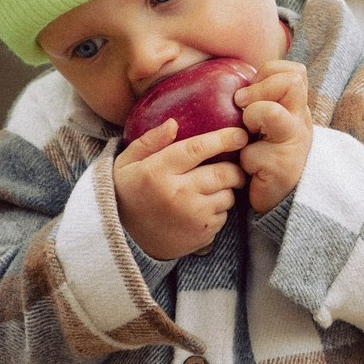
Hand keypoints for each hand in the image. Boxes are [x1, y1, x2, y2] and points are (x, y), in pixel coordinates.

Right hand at [113, 120, 248, 258]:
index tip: (240, 134)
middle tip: (233, 165)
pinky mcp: (201, 235)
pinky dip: (219, 209)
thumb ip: (150, 141)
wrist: (123, 241)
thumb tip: (174, 123)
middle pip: (223, 173)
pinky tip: (202, 208)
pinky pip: (224, 216)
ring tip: (211, 189)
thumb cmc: (127, 194)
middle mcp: (177, 194)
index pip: (198, 148)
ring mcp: (192, 217)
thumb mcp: (126, 163)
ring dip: (227, 189)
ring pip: (228, 195)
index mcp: (157, 172)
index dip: (224, 139)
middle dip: (235, 167)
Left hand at [235, 61, 312, 214]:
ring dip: (253, 116)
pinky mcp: (282, 168)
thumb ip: (260, 102)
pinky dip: (244, 160)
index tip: (251, 92)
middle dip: (260, 89)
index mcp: (296, 108)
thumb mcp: (266, 125)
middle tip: (243, 106)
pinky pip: (253, 153)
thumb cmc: (266, 157)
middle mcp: (300, 122)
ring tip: (248, 133)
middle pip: (292, 82)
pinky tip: (249, 169)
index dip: (268, 73)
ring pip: (272, 113)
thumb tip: (234, 84)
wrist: (280, 202)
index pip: (294, 71)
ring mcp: (294, 144)